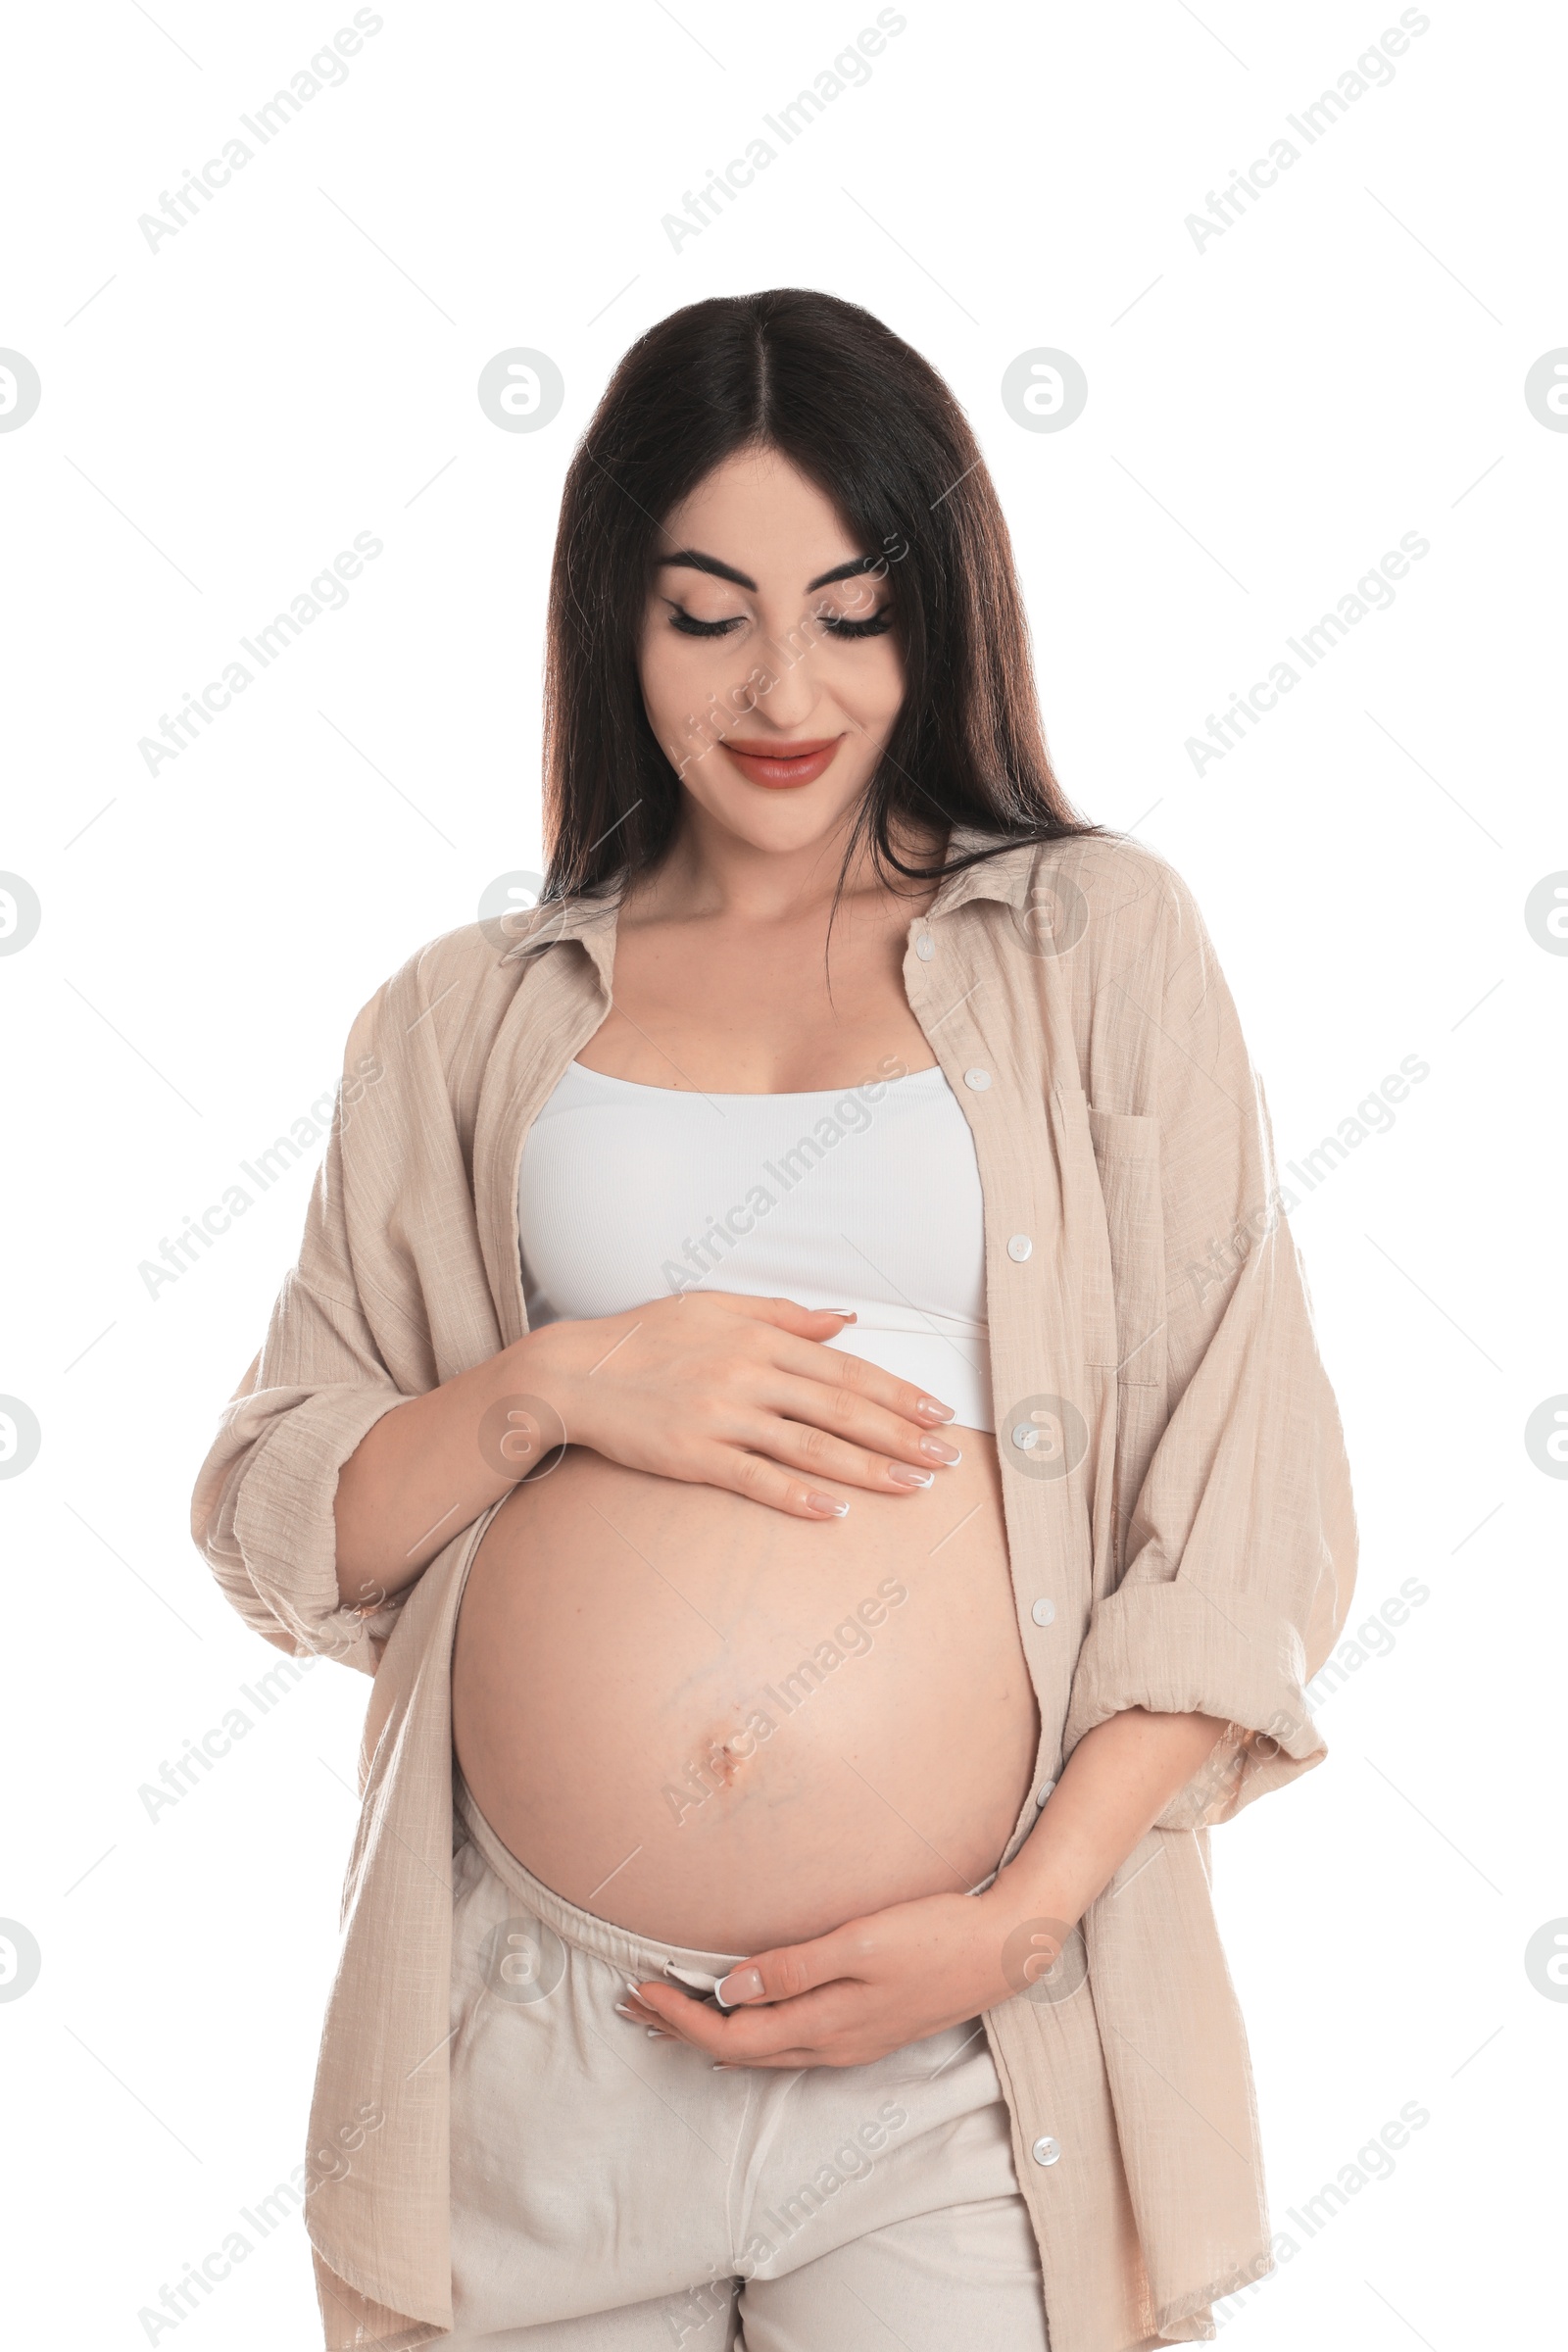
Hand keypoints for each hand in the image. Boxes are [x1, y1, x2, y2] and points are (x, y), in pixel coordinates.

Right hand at [519, 1290, 961, 1519]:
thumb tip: (846, 1319)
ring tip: (914, 1487)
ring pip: (810, 1447)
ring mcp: (721, 1416)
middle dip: (901, 1435)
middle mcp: (747, 1374)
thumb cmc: (645, 1337)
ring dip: (868, 1469)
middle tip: (948, 1457)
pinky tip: (837, 1512)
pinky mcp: (694, 1455)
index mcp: (758, 1336)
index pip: (845, 1368)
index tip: (938, 1413)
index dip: (897, 1392)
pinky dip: (799, 1497)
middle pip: (840, 1408)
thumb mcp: (715, 1306)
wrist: (574, 1373)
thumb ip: (784, 1313)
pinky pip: (756, 1480)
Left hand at [618, 1884, 1030, 2067]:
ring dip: (713, 2030)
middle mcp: (832, 2045)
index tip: (640, 1989)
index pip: (732, 2038)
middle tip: (635, 2002)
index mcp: (825, 2026)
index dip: (681, 2018)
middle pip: (739, 2052)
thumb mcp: (862, 1943)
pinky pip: (790, 2041)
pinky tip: (745, 2011)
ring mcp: (851, 2041)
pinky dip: (752, 2027)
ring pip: (764, 2050)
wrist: (1004, 1951)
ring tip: (673, 2008)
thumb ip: (796, 1967)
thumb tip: (731, 1987)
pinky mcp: (865, 2028)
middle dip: (683, 2028)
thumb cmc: (936, 1936)